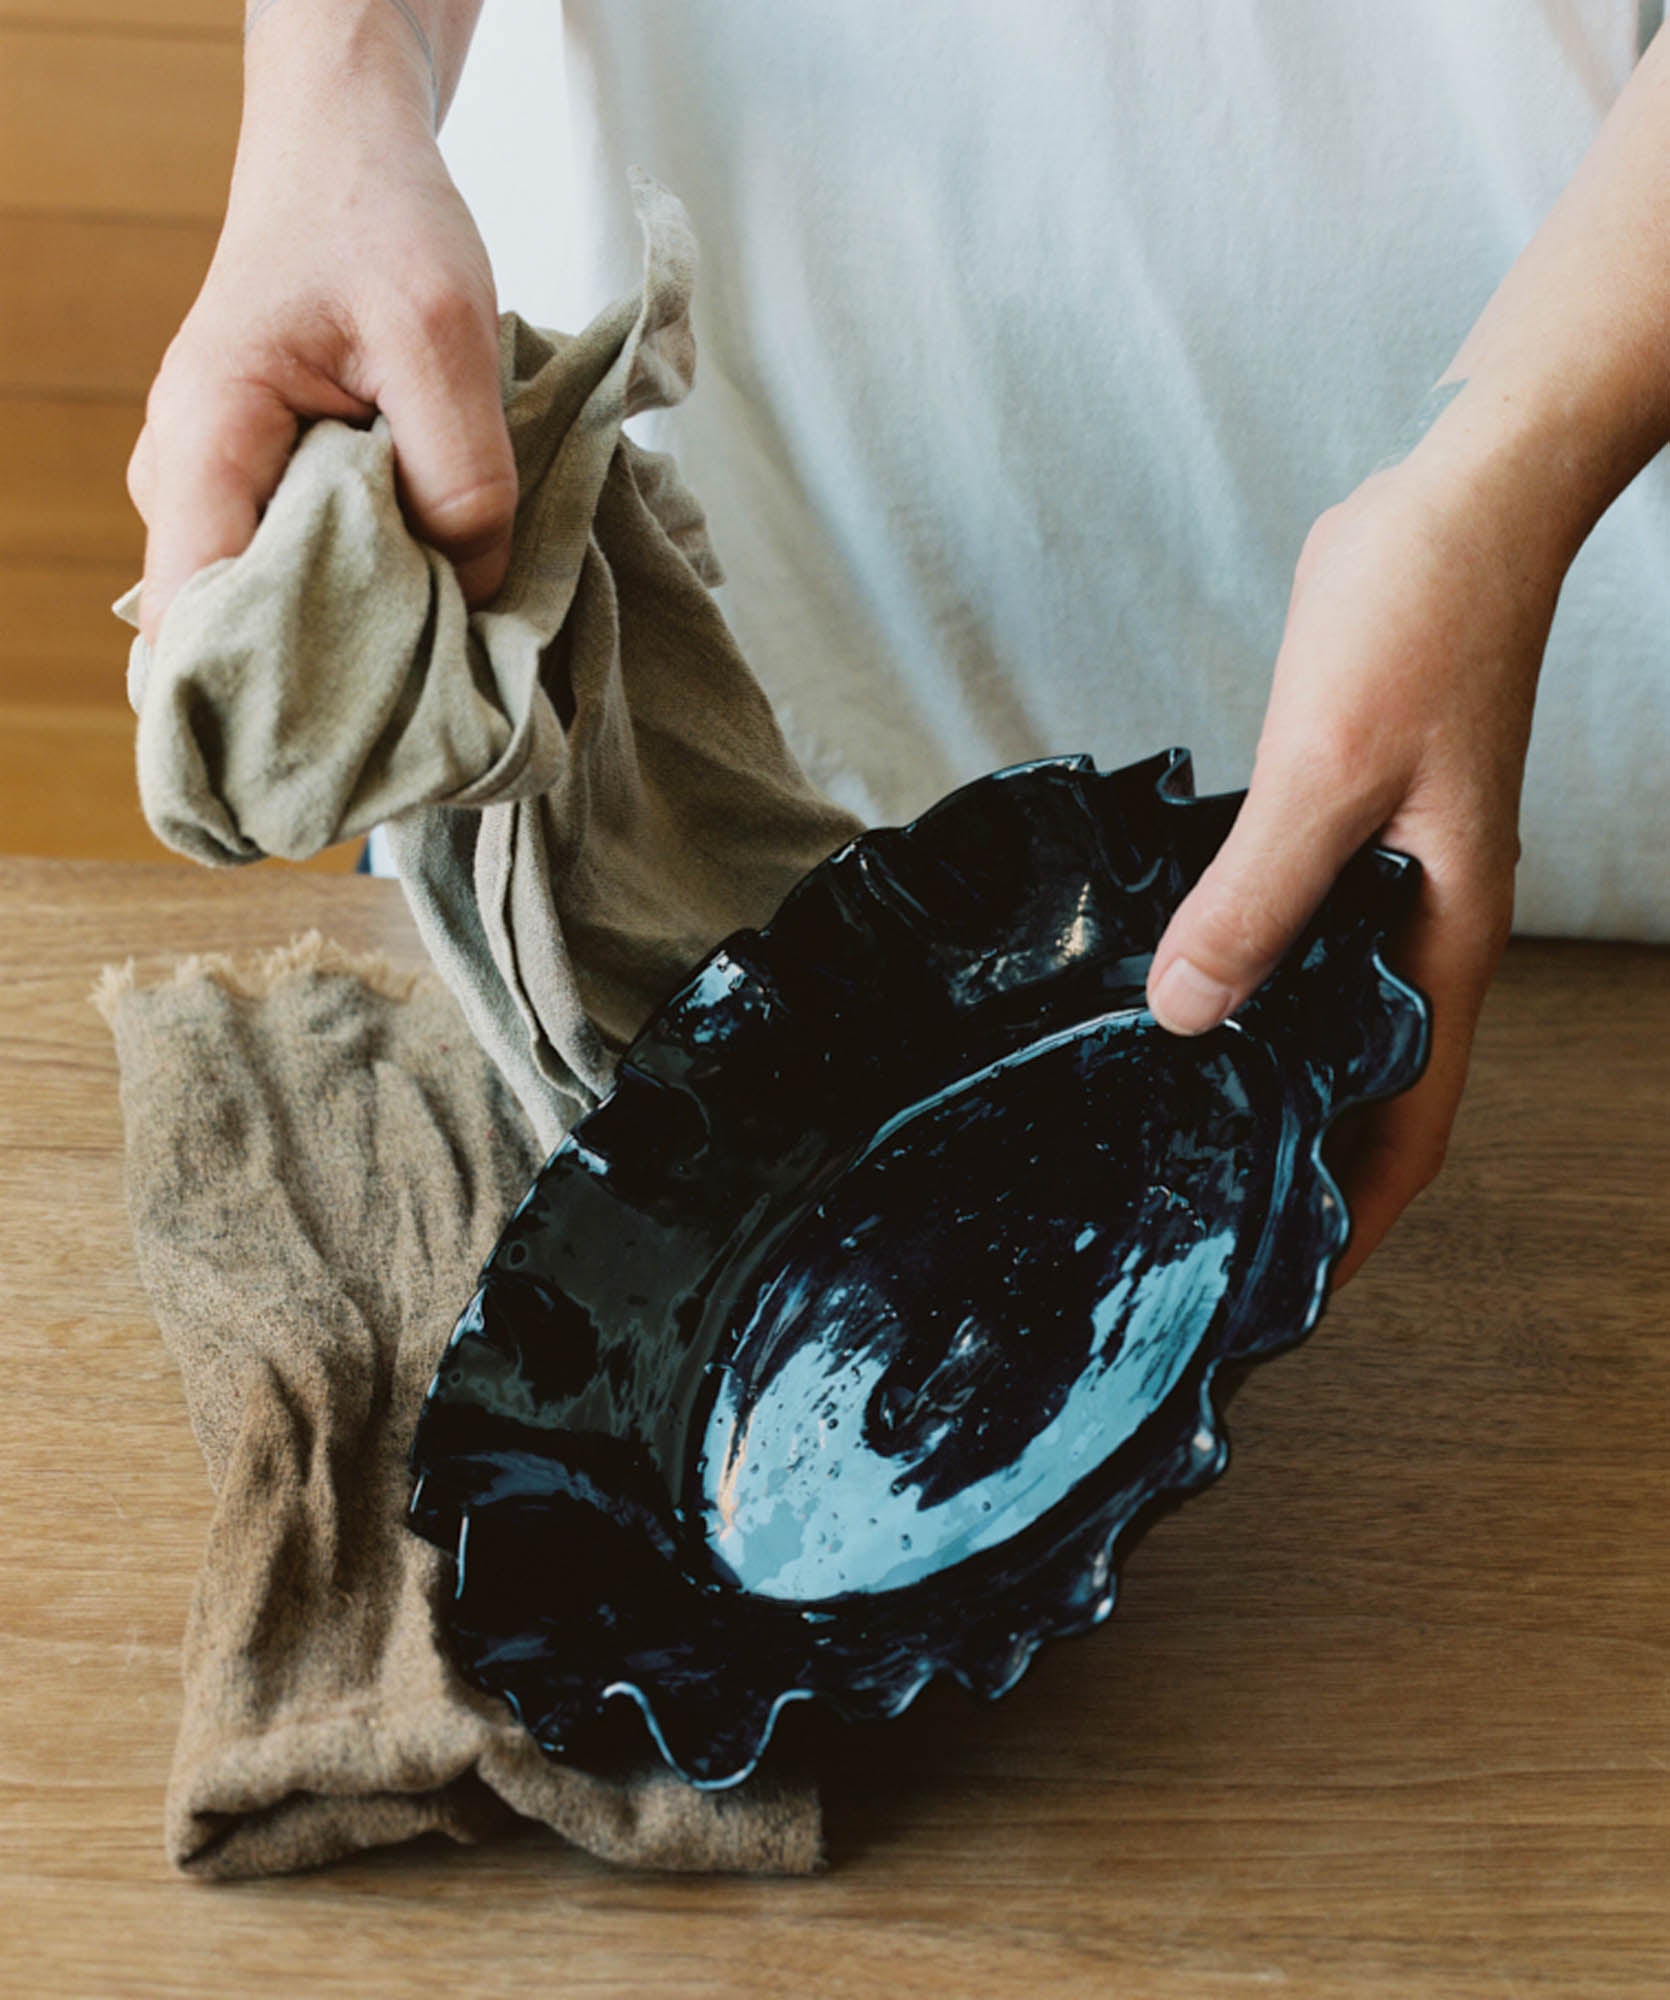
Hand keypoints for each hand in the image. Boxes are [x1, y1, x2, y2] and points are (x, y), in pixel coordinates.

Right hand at [125, 33, 514, 645]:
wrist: (347, 161)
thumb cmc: (379, 227)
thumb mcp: (445, 336)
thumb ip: (462, 474)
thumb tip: (474, 596)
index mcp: (204, 442)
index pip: (195, 614)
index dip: (271, 689)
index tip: (365, 727)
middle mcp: (188, 487)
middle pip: (245, 633)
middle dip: (342, 674)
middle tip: (446, 688)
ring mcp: (221, 498)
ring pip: (286, 612)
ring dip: (368, 635)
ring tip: (453, 635)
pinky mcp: (266, 500)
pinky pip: (312, 579)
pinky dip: (378, 597)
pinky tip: (440, 595)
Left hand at [1144, 460, 1558, 1285]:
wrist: (1465, 500)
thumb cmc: (1428, 617)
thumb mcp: (1330, 766)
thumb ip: (1257, 896)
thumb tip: (1185, 1014)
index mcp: (1446, 937)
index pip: (1413, 1122)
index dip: (1356, 1220)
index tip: (1290, 1300)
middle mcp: (1423, 928)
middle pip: (1368, 1088)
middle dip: (1303, 1172)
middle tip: (1207, 1235)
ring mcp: (1389, 883)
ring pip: (1328, 1017)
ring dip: (1270, 1081)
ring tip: (1178, 1138)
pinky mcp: (1348, 833)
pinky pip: (1298, 939)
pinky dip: (1250, 985)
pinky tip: (1177, 995)